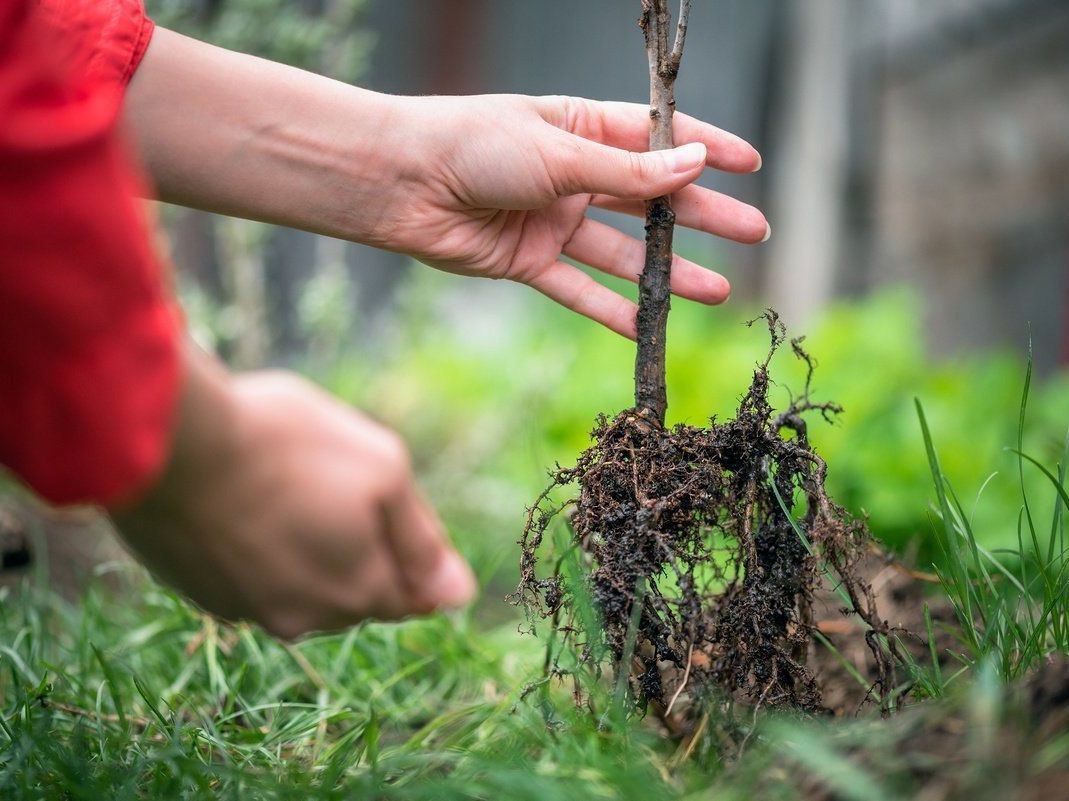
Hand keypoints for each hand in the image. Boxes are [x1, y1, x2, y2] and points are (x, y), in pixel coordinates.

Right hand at [111, 347, 475, 638]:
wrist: (168, 444)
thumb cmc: (285, 445)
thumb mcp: (382, 470)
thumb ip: (421, 539)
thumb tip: (459, 595)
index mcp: (358, 591)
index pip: (411, 597)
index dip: (413, 555)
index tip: (391, 508)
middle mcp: (304, 617)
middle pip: (356, 592)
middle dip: (361, 549)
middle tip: (337, 486)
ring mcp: (245, 608)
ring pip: (300, 586)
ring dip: (308, 549)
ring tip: (288, 489)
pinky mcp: (199, 590)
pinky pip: (250, 577)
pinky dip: (259, 548)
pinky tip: (245, 502)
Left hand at [369, 95, 767, 337]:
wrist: (403, 185)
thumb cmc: (475, 146)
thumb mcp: (560, 152)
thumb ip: (626, 171)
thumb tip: (695, 166)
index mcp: (581, 128)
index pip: (656, 139)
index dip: (704, 150)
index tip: (749, 166)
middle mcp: (572, 175)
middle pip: (650, 200)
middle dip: (702, 218)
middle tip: (752, 233)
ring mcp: (553, 221)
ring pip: (622, 251)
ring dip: (667, 271)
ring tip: (718, 291)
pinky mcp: (529, 262)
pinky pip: (578, 290)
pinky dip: (610, 310)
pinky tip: (647, 327)